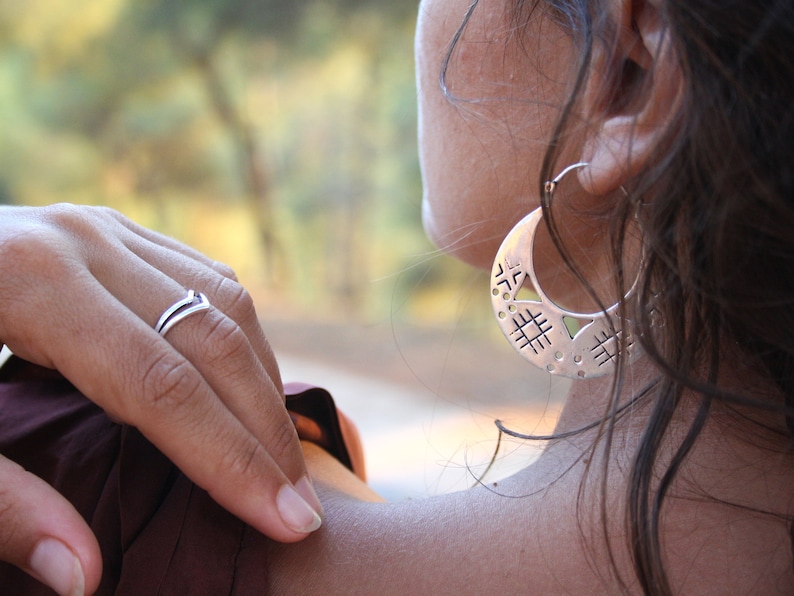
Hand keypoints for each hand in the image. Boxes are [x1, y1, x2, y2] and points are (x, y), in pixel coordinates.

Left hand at [0, 204, 320, 594]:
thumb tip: (86, 576)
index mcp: (31, 285)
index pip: (161, 387)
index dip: (229, 461)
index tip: (288, 521)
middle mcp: (84, 242)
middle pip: (211, 341)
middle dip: (265, 431)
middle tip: (302, 504)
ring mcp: (103, 228)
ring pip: (224, 303)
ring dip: (264, 384)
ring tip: (284, 456)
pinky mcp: (114, 231)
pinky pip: (206, 280)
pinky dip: (241, 340)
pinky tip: (251, 389)